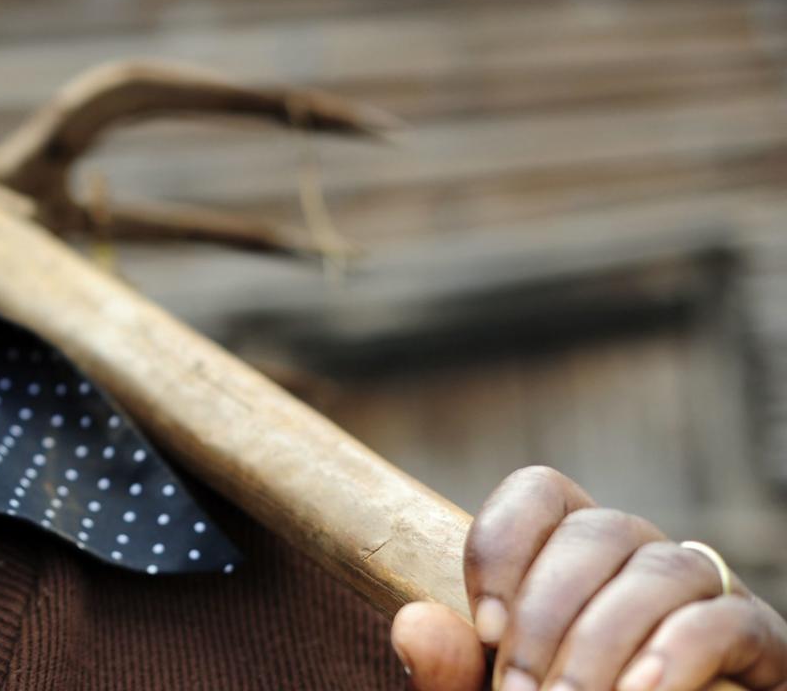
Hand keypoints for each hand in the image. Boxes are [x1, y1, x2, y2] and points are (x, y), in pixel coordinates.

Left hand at [391, 466, 786, 690]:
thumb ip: (452, 670)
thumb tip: (413, 625)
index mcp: (572, 559)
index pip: (539, 493)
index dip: (503, 545)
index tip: (484, 630)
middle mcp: (639, 560)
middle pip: (595, 531)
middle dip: (547, 617)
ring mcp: (704, 596)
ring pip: (660, 569)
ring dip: (602, 642)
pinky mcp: (758, 643)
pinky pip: (722, 619)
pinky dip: (674, 655)